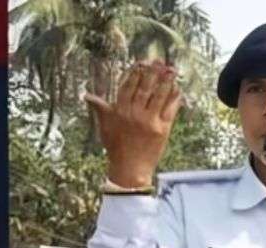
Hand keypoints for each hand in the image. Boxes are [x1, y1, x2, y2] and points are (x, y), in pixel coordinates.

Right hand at [83, 62, 181, 187]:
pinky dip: (174, 99)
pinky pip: (170, 110)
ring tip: (172, 71)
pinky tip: (178, 90)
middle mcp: (134, 113)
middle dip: (152, 73)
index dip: (135, 73)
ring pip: (159, 97)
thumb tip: (87, 95)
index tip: (141, 63)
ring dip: (166, 82)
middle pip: (145, 88)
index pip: (128, 86)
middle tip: (159, 61)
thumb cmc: (116, 147)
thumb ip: (100, 108)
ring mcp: (149, 121)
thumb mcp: (104, 126)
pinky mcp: (162, 129)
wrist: (130, 168)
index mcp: (120, 110)